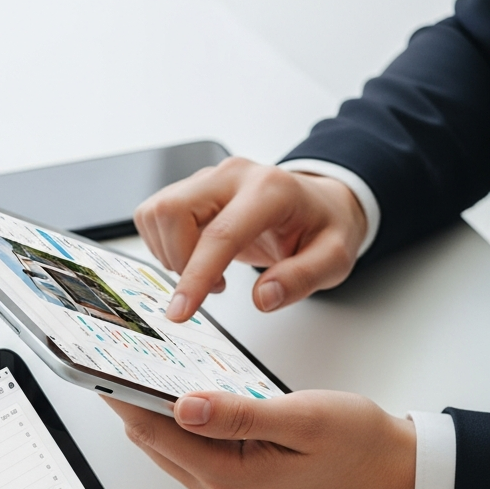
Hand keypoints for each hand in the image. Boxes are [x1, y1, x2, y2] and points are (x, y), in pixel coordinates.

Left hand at [106, 389, 415, 488]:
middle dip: (128, 399)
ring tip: (131, 365)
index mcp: (229, 479)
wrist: (387, 469)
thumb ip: (239, 415)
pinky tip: (171, 389)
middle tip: (107, 355)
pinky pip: (186, 446)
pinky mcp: (229, 480)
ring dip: (149, 408)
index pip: (155, 433)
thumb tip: (183, 405)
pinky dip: (175, 418)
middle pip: (152, 440)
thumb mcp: (302, 419)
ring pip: (166, 443)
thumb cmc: (356, 444)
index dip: (122, 396)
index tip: (96, 366)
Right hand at [133, 157, 367, 320]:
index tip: (180, 312)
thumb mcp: (335, 259)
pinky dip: (165, 245)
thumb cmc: (323, 228)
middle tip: (213, 284)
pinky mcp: (191, 188)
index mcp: (270, 190)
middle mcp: (233, 176)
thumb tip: (263, 298)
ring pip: (157, 214)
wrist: (317, 203)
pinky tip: (196, 254)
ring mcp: (209, 179)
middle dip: (179, 260)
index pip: (220, 234)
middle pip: (172, 212)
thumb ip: (302, 279)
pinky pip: (154, 216)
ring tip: (209, 269)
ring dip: (171, 254)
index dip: (195, 277)